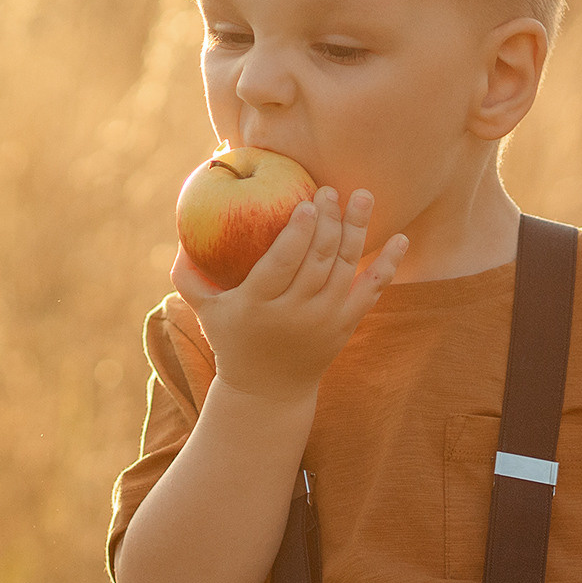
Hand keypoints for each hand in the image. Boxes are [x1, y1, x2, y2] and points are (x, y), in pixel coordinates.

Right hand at [170, 186, 407, 402]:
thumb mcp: (205, 312)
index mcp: (259, 305)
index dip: (298, 233)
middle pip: (318, 261)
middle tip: (330, 190)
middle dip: (328, 221)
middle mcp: (295, 314)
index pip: (282, 264)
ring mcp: (324, 321)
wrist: (269, 391)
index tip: (307, 202)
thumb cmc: (233, 340)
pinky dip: (388, 265)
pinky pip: (371, 291)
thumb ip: (188, 275)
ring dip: (356, 230)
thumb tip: (180, 234)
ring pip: (345, 269)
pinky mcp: (345, 326)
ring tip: (362, 196)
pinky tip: (401, 238)